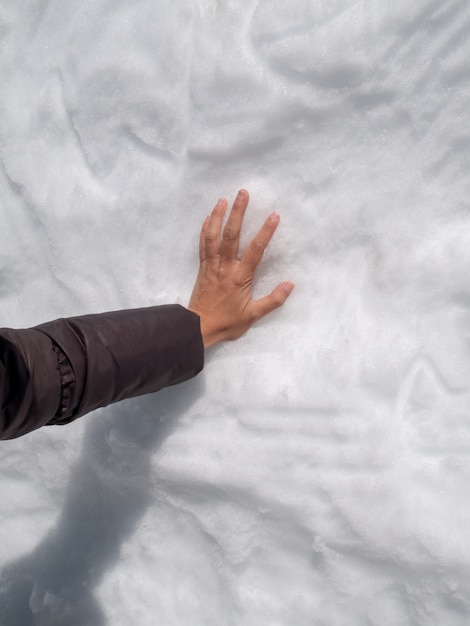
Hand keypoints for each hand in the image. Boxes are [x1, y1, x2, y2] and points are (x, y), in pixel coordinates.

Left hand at [188, 189, 293, 347]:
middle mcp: (225, 266)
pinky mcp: (202, 267)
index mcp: (240, 277)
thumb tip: (290, 285)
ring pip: (213, 236)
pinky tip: (207, 218)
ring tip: (223, 199)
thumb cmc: (227, 322)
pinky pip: (203, 245)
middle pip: (231, 235)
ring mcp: (211, 265)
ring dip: (218, 216)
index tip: (273, 215)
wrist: (198, 328)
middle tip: (243, 193)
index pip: (255, 250)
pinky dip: (204, 230)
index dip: (265, 232)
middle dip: (238, 213)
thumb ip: (273, 300)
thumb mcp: (253, 315)